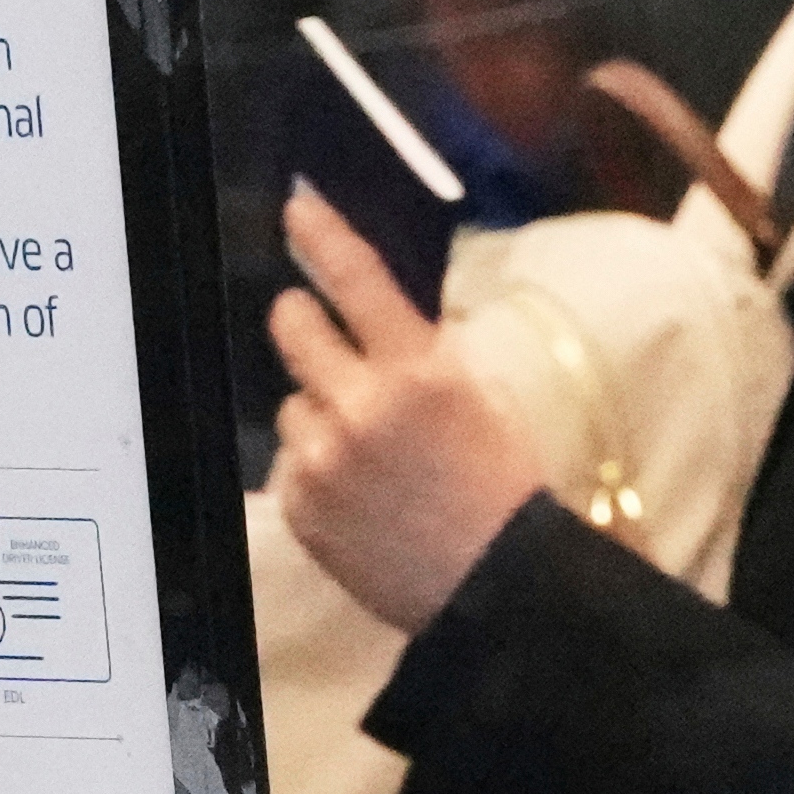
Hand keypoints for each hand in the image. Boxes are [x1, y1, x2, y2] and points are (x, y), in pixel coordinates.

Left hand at [265, 184, 545, 634]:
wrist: (497, 587)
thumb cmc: (504, 491)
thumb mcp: (480, 401)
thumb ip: (424, 357)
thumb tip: (380, 319)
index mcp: (419, 371)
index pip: (358, 279)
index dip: (323, 234)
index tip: (296, 207)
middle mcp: (360, 406)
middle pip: (293, 327)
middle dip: (301, 322)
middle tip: (314, 330)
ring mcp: (322, 458)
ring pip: (292, 405)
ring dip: (318, 416)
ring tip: (365, 457)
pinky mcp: (300, 505)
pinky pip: (289, 465)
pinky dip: (315, 472)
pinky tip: (357, 498)